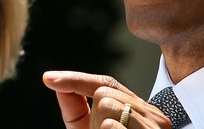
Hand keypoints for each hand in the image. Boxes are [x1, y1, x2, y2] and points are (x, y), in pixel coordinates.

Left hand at [42, 70, 171, 128]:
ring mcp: (155, 128)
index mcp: (139, 112)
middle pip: (104, 93)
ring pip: (105, 104)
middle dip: (92, 116)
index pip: (107, 83)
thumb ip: (76, 113)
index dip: (76, 79)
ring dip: (96, 128)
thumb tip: (57, 85)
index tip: (47, 79)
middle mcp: (153, 116)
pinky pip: (111, 125)